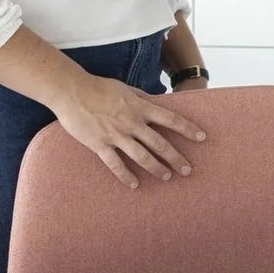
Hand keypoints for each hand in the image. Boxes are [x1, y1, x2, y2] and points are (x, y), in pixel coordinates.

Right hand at [50, 72, 206, 187]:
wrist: (71, 91)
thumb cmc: (98, 87)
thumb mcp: (125, 89)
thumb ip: (141, 97)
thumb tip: (155, 101)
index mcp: (140, 107)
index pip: (170, 119)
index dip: (188, 129)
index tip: (202, 137)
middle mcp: (132, 122)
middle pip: (159, 143)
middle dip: (176, 157)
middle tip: (188, 169)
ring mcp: (116, 135)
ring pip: (141, 156)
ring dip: (156, 168)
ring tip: (167, 177)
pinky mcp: (99, 144)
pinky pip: (115, 164)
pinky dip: (126, 176)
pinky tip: (134, 185)